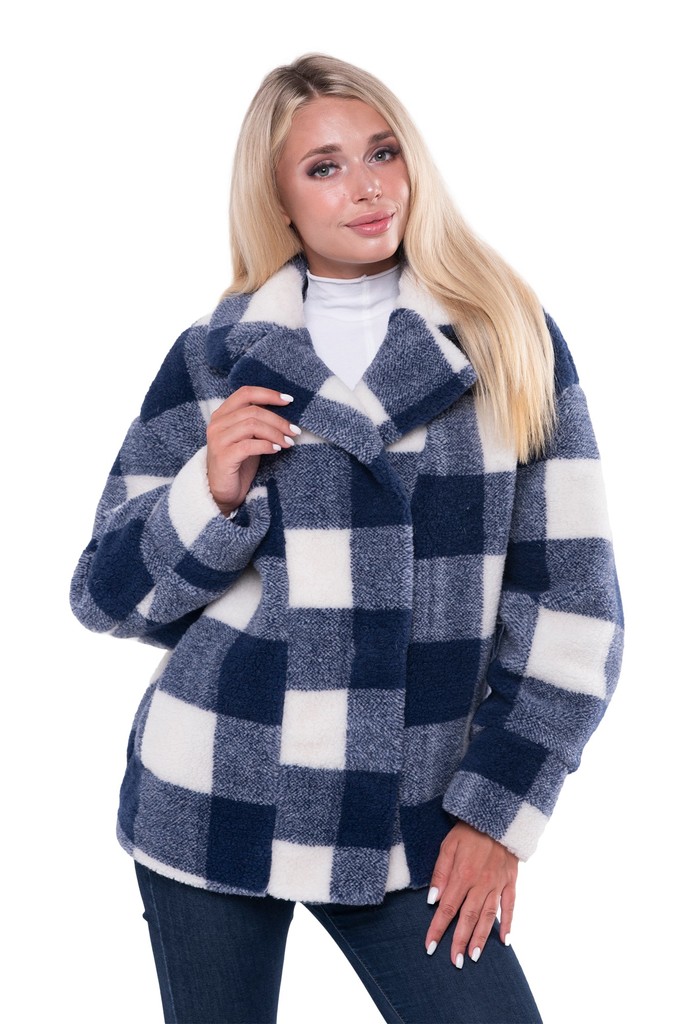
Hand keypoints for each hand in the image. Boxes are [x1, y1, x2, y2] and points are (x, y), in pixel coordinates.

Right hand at [206, 387, 297, 514]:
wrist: (223, 491)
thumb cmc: (239, 462)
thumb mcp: (248, 437)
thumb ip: (258, 421)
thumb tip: (286, 410)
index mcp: (222, 414)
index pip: (246, 393)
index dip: (269, 394)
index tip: (289, 401)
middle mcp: (217, 424)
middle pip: (253, 411)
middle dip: (278, 420)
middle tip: (294, 431)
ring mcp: (218, 440)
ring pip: (252, 425)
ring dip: (275, 433)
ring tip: (288, 442)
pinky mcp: (223, 456)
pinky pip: (249, 445)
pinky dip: (266, 445)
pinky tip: (276, 450)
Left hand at [425, 821, 517, 967]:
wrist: (497, 817)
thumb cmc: (468, 831)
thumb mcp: (448, 845)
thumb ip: (440, 873)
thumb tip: (432, 900)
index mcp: (463, 875)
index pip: (447, 908)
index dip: (438, 928)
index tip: (430, 946)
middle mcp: (481, 883)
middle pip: (468, 918)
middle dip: (459, 941)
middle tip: (454, 962)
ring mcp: (498, 884)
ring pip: (488, 917)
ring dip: (480, 938)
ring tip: (473, 957)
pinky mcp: (511, 882)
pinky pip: (510, 906)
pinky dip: (509, 924)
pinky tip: (505, 941)